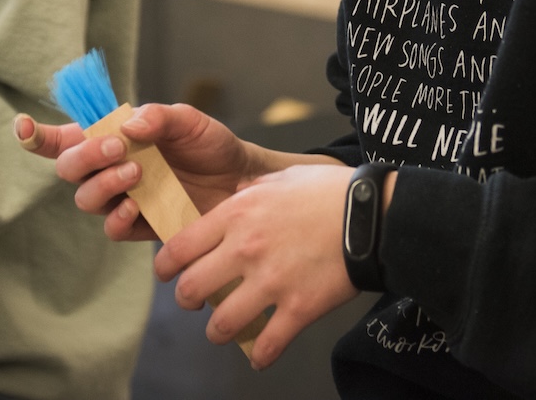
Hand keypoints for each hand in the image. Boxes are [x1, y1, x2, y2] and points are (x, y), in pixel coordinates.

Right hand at [14, 104, 256, 241]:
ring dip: (103, 184)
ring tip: (135, 173)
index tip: (22, 127)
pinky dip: (117, 218)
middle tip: (116, 147)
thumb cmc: (210, 145)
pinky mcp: (142, 226)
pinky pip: (113, 229)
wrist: (243, 182)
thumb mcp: (189, 120)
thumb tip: (126, 125)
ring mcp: (123, 199)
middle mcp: (110, 169)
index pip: (64, 137)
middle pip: (68, 168)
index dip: (36, 135)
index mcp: (112, 137)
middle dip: (84, 157)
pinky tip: (135, 206)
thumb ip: (158, 116)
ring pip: (85, 199)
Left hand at [157, 162, 361, 369]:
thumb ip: (249, 192)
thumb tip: (235, 196)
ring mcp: (271, 282)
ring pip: (221, 324)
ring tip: (223, 330)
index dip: (164, 266)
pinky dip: (260, 355)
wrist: (371, 217)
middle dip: (187, 299)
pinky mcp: (298, 308)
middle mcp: (246, 250)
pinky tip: (260, 355)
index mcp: (237, 216)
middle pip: (191, 288)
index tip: (165, 274)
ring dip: (217, 331)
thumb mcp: (279, 180)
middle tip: (193, 301)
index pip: (179, 247)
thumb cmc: (328, 192)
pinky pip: (266, 344)